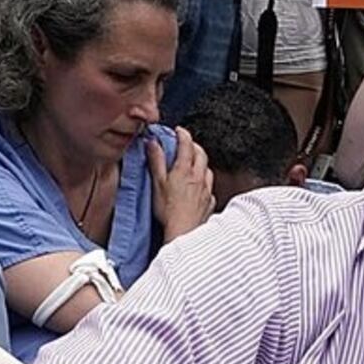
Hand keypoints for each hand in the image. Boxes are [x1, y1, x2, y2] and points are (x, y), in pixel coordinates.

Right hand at [149, 128, 215, 243]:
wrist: (183, 232)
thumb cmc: (168, 211)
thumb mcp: (158, 183)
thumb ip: (156, 161)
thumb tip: (153, 143)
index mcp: (185, 171)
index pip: (187, 145)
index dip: (183, 135)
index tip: (179, 130)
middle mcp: (199, 178)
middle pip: (201, 154)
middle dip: (194, 146)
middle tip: (186, 144)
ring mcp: (206, 190)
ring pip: (207, 169)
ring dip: (201, 163)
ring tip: (193, 164)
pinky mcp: (209, 203)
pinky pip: (210, 187)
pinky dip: (205, 182)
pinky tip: (199, 186)